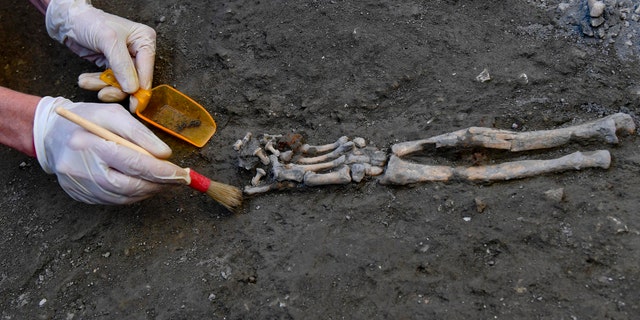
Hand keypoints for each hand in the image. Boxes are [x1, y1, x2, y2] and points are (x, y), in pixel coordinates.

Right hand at [33, 97, 187, 204]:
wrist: (51, 134)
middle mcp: (82, 170)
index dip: (161, 172)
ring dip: (149, 191)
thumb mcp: (114, 115)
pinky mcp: (81, 196)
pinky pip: (114, 200)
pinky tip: (144, 184)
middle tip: (179, 180)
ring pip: (124, 197)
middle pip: (130, 186)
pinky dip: (134, 194)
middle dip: (159, 184)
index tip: (182, 174)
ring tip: (165, 181)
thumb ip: (140, 134)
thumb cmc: (87, 119)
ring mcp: (80, 187)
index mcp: (89, 145)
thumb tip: (165, 155)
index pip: (133, 164)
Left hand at [46, 0, 155, 111]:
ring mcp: (126, 60)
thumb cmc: (89, 22)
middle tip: (102, 93)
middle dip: (117, 88)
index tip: (133, 105)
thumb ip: (122, 65)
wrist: (68, 20)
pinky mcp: (113, 66)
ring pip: (121, 84)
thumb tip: (133, 89)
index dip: (140, 89)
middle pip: (135, 80)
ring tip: (86, 82)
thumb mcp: (108, 40)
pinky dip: (97, 83)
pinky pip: (109, 82)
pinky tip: (85, 80)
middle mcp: (138, 52)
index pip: (147, 70)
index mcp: (145, 41)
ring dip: (103, 86)